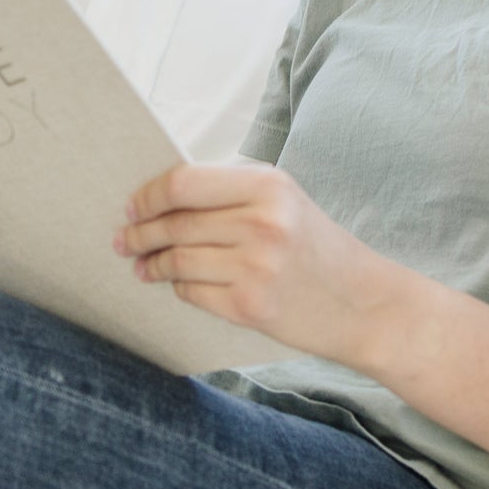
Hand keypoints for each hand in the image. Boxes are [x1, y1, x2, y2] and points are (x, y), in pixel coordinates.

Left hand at [113, 160, 399, 366]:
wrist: (364, 303)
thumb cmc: (318, 247)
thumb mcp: (285, 201)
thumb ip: (231, 193)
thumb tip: (163, 196)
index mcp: (267, 185)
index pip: (184, 183)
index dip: (148, 195)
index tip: (132, 205)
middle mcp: (261, 223)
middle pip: (175, 223)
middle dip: (140, 231)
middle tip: (124, 238)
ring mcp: (255, 267)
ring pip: (177, 259)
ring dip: (152, 262)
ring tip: (142, 265)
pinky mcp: (249, 306)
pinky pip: (192, 291)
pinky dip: (177, 286)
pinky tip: (172, 282)